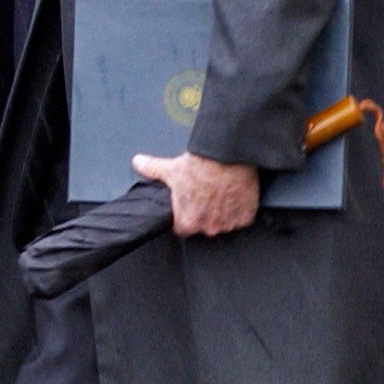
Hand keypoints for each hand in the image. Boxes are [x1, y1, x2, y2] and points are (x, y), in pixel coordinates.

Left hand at [132, 150, 260, 236]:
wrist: (227, 156)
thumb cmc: (199, 165)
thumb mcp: (170, 168)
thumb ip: (151, 169)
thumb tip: (137, 162)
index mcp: (187, 222)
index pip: (183, 228)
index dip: (185, 215)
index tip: (189, 204)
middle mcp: (209, 228)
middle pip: (204, 226)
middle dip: (205, 214)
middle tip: (206, 195)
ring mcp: (229, 223)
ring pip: (223, 223)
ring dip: (222, 212)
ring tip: (220, 193)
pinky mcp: (246, 216)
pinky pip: (241, 218)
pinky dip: (239, 209)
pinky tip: (234, 195)